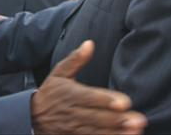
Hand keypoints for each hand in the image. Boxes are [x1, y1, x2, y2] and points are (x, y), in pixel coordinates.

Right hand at [31, 40, 146, 134]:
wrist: (32, 116)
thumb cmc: (51, 92)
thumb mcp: (59, 72)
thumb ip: (76, 59)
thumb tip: (90, 43)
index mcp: (71, 93)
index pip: (91, 97)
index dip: (107, 100)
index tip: (125, 102)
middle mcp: (73, 111)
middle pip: (97, 117)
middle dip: (118, 119)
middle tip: (138, 120)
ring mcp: (74, 127)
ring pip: (97, 131)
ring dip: (116, 132)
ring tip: (135, 132)